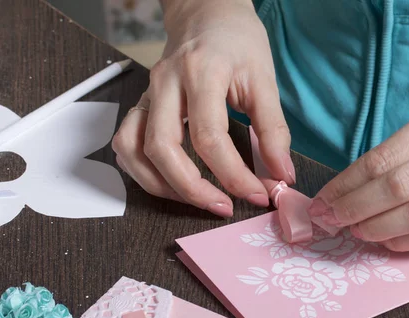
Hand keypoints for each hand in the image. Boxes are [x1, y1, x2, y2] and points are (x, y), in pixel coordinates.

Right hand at [112, 0, 294, 216]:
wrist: (206, 13)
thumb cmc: (237, 42)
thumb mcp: (264, 78)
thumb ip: (274, 129)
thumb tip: (282, 175)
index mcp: (201, 72)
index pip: (210, 136)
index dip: (234, 174)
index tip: (258, 194)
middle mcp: (165, 83)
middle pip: (162, 148)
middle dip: (193, 188)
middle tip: (224, 207)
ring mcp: (147, 93)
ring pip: (133, 149)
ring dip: (162, 185)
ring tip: (198, 200)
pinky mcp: (141, 103)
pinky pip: (126, 144)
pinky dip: (143, 171)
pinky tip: (171, 182)